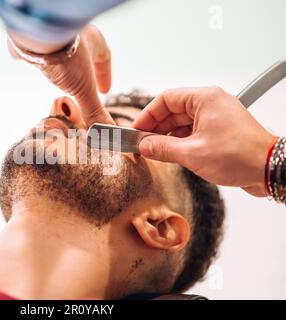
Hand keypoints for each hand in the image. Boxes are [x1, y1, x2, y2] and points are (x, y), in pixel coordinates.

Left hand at [8, 25, 114, 125]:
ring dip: (67, 70)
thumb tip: (105, 132)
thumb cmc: (68, 58)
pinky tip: (43, 72)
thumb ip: (94, 111)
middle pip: (85, 56)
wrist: (36, 38)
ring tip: (65, 85)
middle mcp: (76, 35)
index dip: (105, 75)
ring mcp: (55, 36)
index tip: (105, 90)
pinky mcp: (34, 41)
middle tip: (86, 90)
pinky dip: (47, 65)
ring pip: (65, 55)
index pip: (104, 58)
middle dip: (86, 74)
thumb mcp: (84, 90)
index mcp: (94, 41)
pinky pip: (44, 52)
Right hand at [132, 86, 275, 196]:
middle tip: (142, 144)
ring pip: (182, 122)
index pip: (166, 99)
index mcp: (204, 99)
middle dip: (156, 128)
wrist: (269, 169)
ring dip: (167, 137)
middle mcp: (210, 104)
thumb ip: (162, 148)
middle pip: (173, 111)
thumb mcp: (192, 153)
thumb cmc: (239, 156)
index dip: (147, 115)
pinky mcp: (220, 131)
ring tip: (154, 152)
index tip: (136, 130)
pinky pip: (193, 132)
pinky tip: (170, 154)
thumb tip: (144, 146)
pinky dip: (180, 142)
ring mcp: (216, 117)